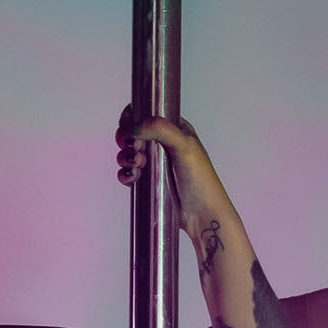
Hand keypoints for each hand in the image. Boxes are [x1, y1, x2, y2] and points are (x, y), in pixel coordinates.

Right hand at [115, 108, 228, 231]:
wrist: (201, 214)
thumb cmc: (201, 179)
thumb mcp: (184, 145)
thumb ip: (160, 129)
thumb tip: (132, 127)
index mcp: (173, 129)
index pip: (146, 114)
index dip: (133, 118)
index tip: (131, 128)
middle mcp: (162, 144)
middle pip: (132, 133)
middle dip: (127, 140)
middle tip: (136, 149)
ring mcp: (153, 164)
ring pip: (127, 154)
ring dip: (126, 158)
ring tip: (138, 165)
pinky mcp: (147, 183)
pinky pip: (127, 174)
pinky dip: (125, 175)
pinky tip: (133, 178)